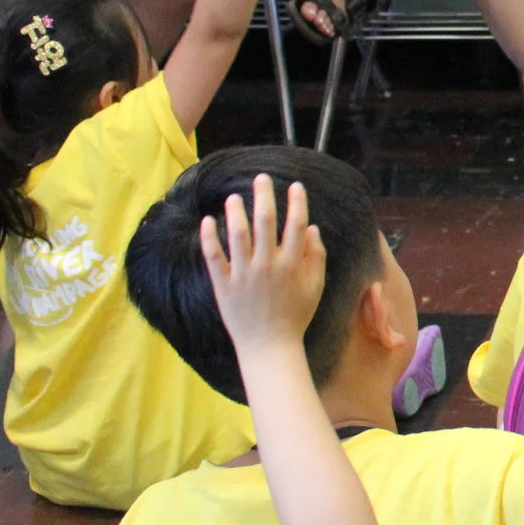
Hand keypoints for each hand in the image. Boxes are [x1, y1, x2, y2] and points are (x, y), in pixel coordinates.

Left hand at [199, 173, 326, 359]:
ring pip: (237, 234)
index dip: (297, 202)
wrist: (268, 346)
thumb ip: (316, 257)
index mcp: (291, 264)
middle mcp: (267, 264)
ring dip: (236, 211)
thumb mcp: (315, 287)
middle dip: (264, 196)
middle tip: (261, 178)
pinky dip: (209, 237)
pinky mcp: (223, 284)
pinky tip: (207, 221)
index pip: (296, 224)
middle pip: (265, 222)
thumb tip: (312, 229)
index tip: (296, 186)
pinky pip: (213, 256)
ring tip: (233, 197)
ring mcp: (243, 274)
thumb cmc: (295, 316)